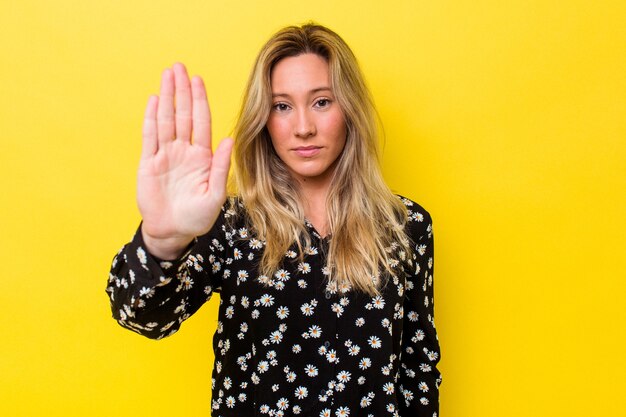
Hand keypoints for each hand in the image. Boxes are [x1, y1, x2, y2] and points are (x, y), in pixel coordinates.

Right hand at [137, 63, 233, 258]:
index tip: (198, 80)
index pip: (201, 122)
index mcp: (202, 157)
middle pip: (182, 114)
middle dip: (181, 90)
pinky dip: (151, 118)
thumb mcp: (215, 194)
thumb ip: (221, 167)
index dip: (199, 100)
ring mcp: (166, 155)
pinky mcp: (148, 163)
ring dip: (166, 97)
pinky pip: (150, 136)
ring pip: (166, 120)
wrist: (173, 232)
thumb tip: (230, 140)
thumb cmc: (197, 217)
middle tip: (179, 66)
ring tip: (166, 75)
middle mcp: (184, 151)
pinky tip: (154, 100)